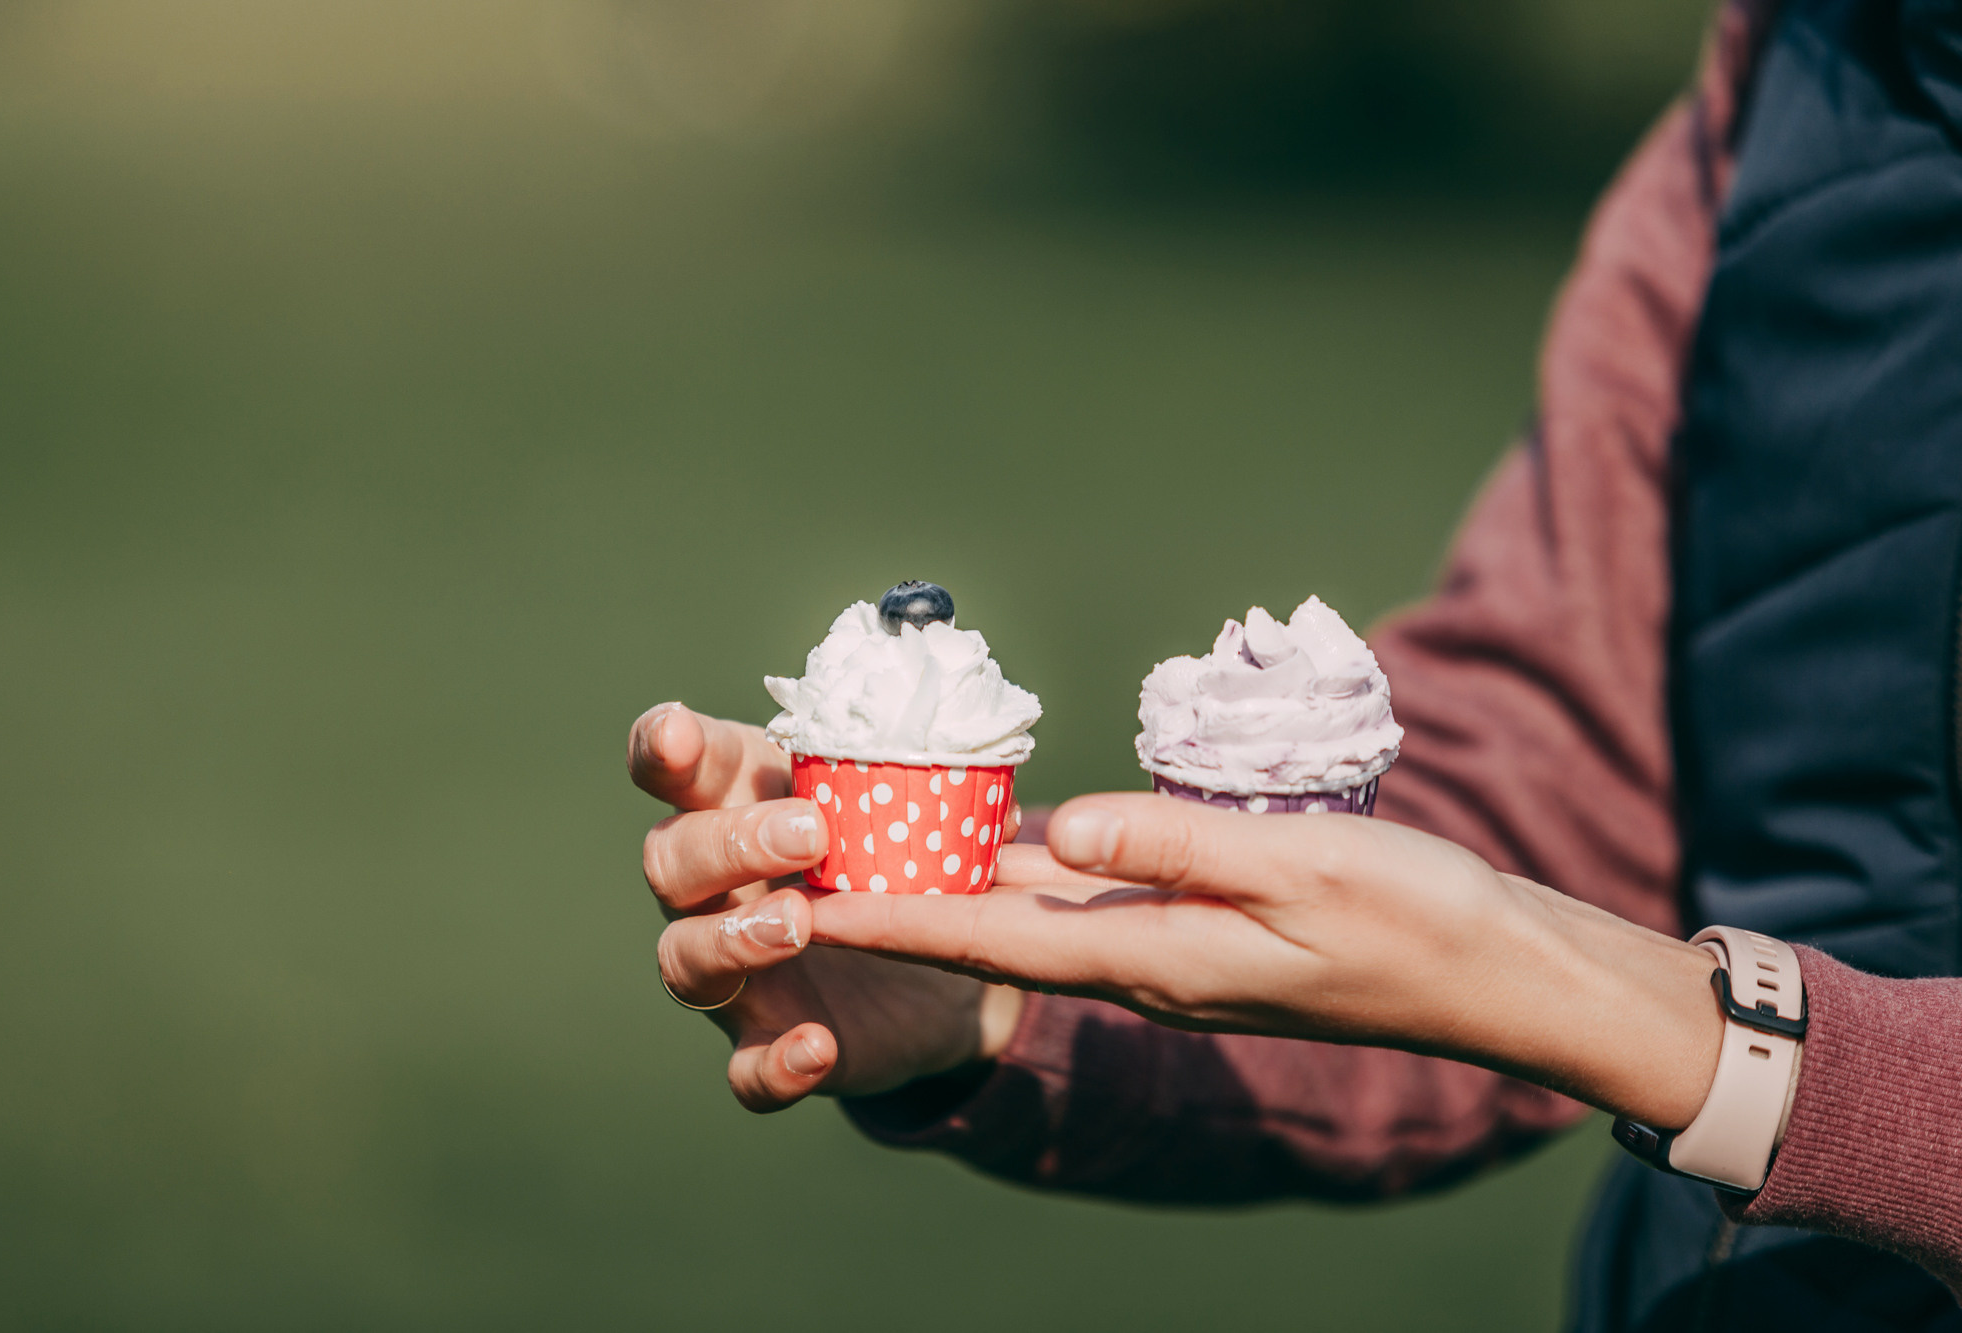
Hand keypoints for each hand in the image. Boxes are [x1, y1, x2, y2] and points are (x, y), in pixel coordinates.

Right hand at [631, 703, 1024, 1111]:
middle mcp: (714, 888)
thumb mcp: (908, 808)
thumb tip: (970, 766)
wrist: (944, 972)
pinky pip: (744, 1071)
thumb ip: (918, 780)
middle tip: (811, 833)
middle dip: (729, 843)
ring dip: (735, 938)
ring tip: (799, 923)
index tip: (677, 736)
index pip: (675, 767)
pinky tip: (817, 1047)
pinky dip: (774, 1065)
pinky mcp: (767, 1043)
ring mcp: (731, 972)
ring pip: (681, 958)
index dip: (661, 748)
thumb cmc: (900, 856)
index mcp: (740, 805)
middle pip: (669, 860)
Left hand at [808, 792, 1725, 1128]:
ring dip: (957, 878)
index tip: (806, 911)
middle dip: (902, 899)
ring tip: (879, 832)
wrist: (1492, 971)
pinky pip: (1091, 894)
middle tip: (816, 856)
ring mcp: (1173, 949)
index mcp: (1154, 959)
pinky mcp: (1202, 926)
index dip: (894, 923)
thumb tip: (1062, 829)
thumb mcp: (1297, 866)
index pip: (992, 942)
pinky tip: (1003, 829)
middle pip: (995, 929)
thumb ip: (1174, 845)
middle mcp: (1145, 962)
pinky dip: (1032, 862)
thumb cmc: (1411, 916)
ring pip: (1038, 909)